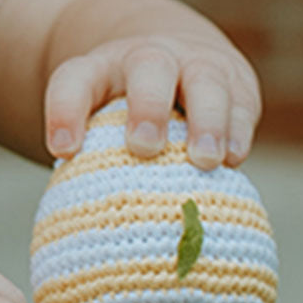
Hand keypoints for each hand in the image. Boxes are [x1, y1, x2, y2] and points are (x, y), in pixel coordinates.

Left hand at [44, 35, 261, 169]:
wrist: (180, 63)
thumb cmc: (126, 119)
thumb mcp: (98, 130)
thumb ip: (89, 168)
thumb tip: (92, 242)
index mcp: (101, 72)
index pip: (74, 82)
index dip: (65, 112)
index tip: (62, 152)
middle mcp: (150, 60)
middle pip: (149, 68)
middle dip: (148, 106)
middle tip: (144, 147)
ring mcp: (197, 65)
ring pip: (204, 82)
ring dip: (205, 120)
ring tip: (204, 159)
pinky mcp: (236, 83)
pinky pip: (239, 104)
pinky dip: (237, 130)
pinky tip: (233, 160)